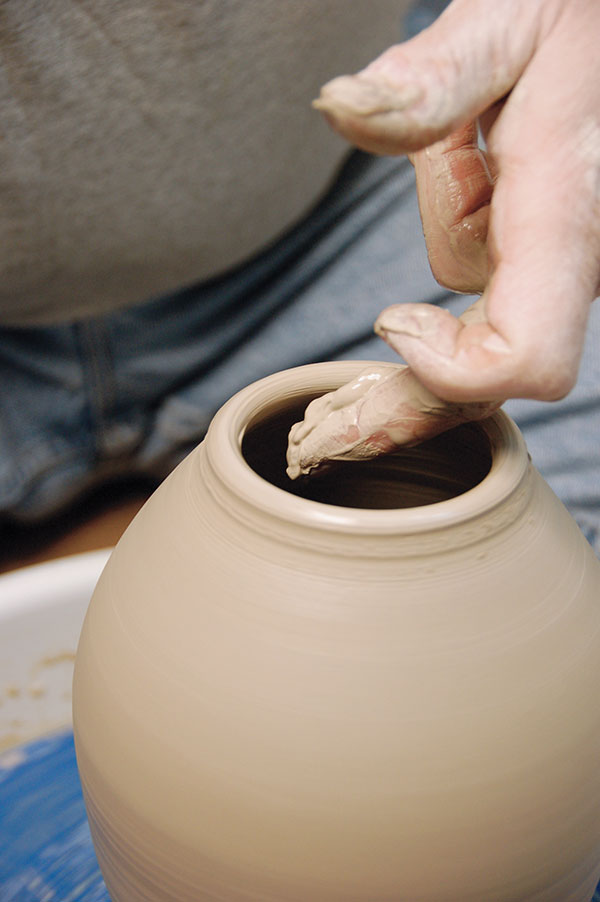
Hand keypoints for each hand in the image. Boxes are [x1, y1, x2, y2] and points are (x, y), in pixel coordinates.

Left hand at [314, 0, 599, 402]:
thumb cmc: (576, 12)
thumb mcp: (507, 19)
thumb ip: (430, 79)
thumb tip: (337, 107)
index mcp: (566, 209)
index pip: (525, 354)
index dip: (454, 370)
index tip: (390, 323)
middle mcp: (577, 258)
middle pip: (492, 376)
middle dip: (409, 398)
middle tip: (325, 431)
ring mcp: (569, 267)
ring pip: (486, 330)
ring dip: (440, 284)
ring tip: (461, 158)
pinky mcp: (552, 263)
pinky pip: (497, 309)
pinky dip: (453, 299)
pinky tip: (448, 215)